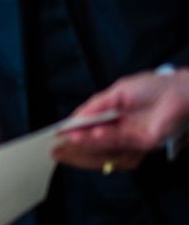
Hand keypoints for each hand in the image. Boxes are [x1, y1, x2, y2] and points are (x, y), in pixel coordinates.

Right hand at [55, 69, 188, 170]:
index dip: (75, 132)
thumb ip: (96, 106)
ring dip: (89, 143)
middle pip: (97, 142)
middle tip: (58, 146)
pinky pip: (122, 142)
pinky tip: (93, 134)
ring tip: (72, 139)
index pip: (91, 129)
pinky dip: (106, 138)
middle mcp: (123, 131)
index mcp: (116, 119)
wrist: (178, 90)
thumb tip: (75, 118)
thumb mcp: (116, 92)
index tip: (58, 135)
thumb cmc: (151, 87)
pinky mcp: (146, 142)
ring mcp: (134, 138)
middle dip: (77, 144)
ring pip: (107, 145)